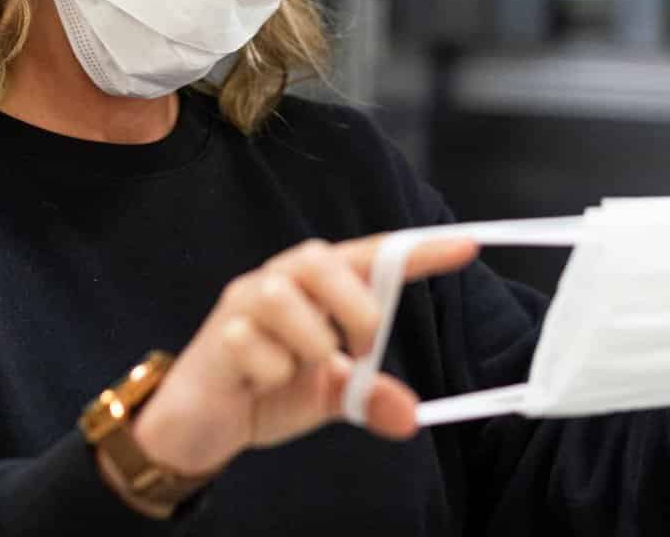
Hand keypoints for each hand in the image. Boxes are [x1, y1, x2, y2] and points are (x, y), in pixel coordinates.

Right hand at [129, 235, 478, 476]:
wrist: (202, 423)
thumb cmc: (267, 388)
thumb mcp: (328, 396)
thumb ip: (368, 398)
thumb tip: (409, 416)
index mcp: (316, 285)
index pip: (372, 257)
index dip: (418, 251)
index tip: (467, 247)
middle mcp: (280, 280)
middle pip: (322, 258)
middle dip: (352, 305)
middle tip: (361, 348)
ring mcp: (245, 303)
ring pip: (284, 297)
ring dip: (307, 342)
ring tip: (301, 368)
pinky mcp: (217, 334)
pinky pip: (252, 346)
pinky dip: (270, 374)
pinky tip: (258, 383)